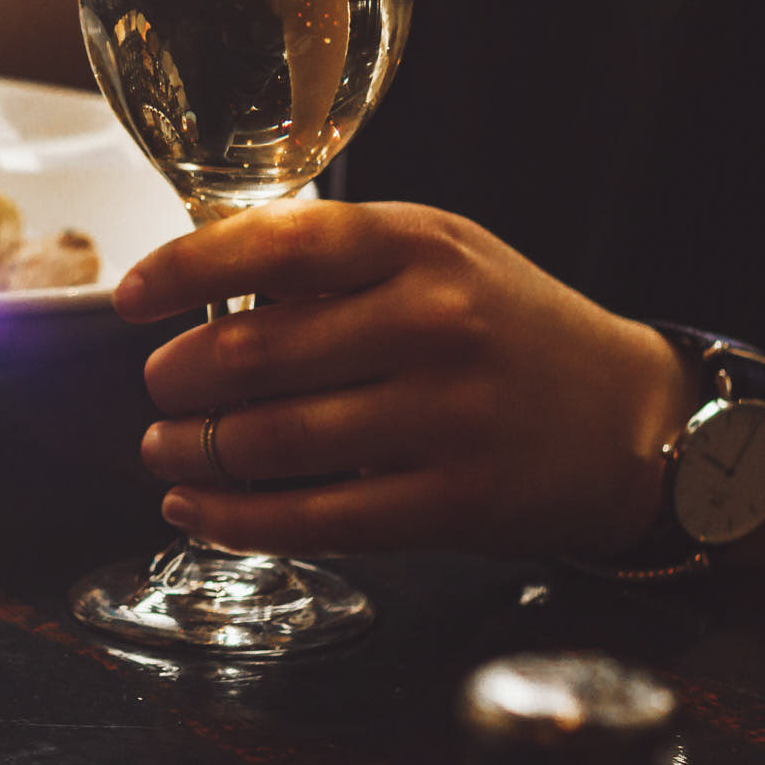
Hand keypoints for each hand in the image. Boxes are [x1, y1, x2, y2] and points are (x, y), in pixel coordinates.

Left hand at [116, 200, 696, 559]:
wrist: (634, 420)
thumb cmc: (503, 325)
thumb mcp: (435, 254)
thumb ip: (329, 255)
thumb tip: (196, 270)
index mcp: (418, 245)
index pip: (273, 244)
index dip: (182, 272)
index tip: (130, 299)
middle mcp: (432, 324)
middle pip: (252, 354)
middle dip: (177, 377)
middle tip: (159, 386)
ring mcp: (445, 418)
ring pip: (270, 441)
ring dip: (191, 450)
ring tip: (165, 445)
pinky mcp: (453, 504)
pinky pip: (314, 520)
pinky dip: (235, 518)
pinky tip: (195, 507)